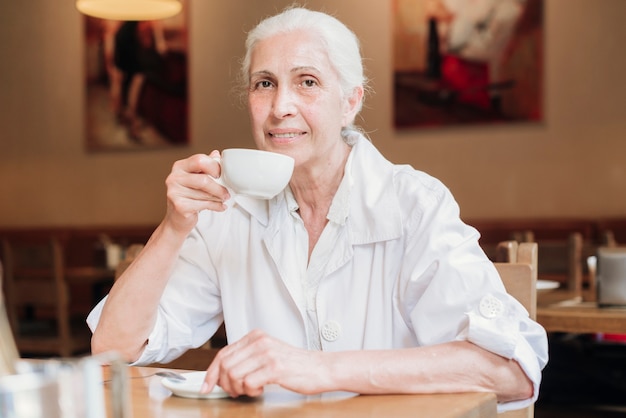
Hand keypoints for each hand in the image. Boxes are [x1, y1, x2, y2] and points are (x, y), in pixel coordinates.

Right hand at [163, 151, 229, 234]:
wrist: (177, 220)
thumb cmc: (189, 197)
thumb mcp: (196, 179)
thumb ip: (205, 166)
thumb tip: (216, 154)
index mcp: (179, 167)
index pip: (200, 160)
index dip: (214, 167)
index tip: (222, 175)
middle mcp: (174, 178)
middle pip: (204, 179)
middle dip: (219, 187)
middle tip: (227, 192)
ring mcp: (174, 192)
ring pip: (205, 194)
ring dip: (218, 198)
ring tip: (223, 199)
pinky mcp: (179, 206)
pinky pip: (204, 204)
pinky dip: (216, 206)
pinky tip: (220, 207)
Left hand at [202, 330, 327, 397]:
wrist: (321, 368)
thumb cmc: (295, 365)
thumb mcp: (268, 353)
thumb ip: (247, 358)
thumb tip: (221, 373)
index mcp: (255, 336)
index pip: (223, 353)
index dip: (211, 372)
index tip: (206, 386)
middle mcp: (259, 341)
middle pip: (225, 365)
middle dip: (225, 384)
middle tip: (236, 391)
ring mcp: (267, 353)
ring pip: (234, 375)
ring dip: (239, 389)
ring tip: (251, 389)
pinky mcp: (274, 367)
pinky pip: (248, 383)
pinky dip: (251, 391)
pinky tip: (261, 389)